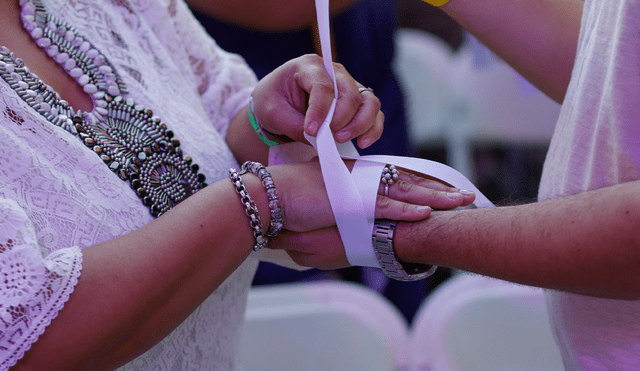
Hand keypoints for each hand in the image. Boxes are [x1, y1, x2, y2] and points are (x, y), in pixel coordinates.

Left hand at [251, 54, 383, 148]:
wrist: (276, 104)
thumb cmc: (272, 101)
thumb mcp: (273, 113)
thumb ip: (294, 125)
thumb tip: (319, 139)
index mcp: (309, 66)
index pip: (322, 86)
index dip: (320, 110)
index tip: (311, 131)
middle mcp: (334, 72)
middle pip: (351, 92)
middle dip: (343, 118)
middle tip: (330, 137)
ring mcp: (348, 86)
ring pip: (369, 102)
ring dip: (361, 123)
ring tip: (342, 140)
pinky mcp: (356, 103)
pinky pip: (374, 114)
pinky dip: (372, 129)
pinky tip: (362, 143)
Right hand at [266, 161, 474, 268]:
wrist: (271, 194)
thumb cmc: (292, 196)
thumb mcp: (322, 197)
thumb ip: (341, 203)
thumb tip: (351, 213)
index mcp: (357, 176)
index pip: (397, 178)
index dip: (422, 183)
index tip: (442, 189)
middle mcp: (363, 178)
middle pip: (409, 182)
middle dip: (438, 190)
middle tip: (464, 195)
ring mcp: (358, 189)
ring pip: (404, 192)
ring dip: (434, 198)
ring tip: (459, 202)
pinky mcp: (350, 202)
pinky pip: (384, 206)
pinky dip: (405, 210)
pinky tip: (425, 213)